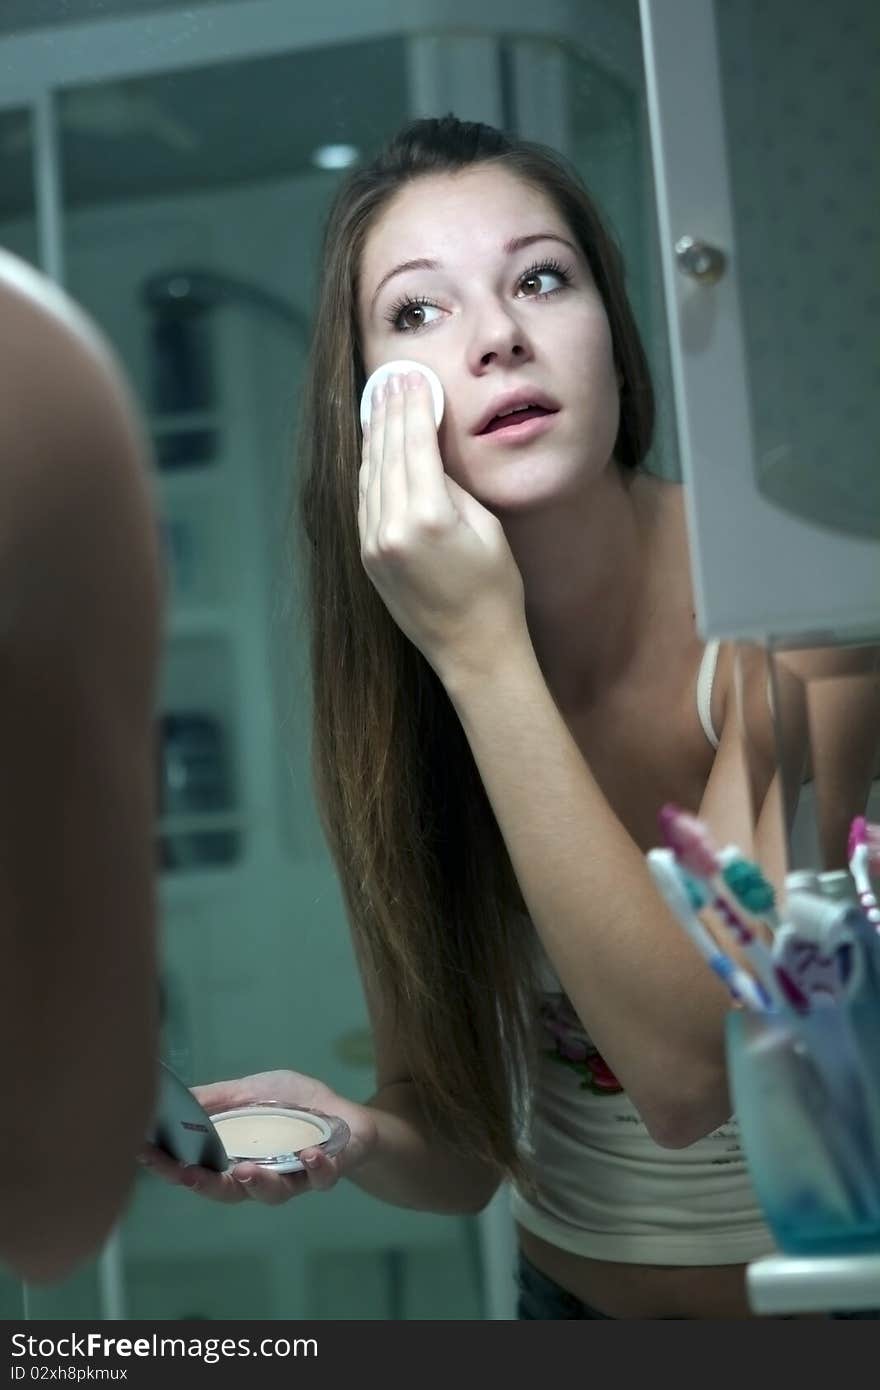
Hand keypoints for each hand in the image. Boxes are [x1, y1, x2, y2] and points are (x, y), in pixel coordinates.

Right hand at [139, 1069, 377, 1205]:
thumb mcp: (253, 1091)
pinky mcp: (331, 1171)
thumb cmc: (298, 1107)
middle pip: (228, 1192)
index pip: (198, 1168)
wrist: (354, 1120)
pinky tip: (309, 1155)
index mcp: (238, 1158)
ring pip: (273, 1194)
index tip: (142, 1153)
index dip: (169, 1165)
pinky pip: (322, 1178)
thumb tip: (173, 1097)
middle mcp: (263, 1176)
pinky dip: (315, 1168)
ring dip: (258, 1184)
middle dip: (206, 1186)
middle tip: (187, 1175)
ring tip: (245, 1170)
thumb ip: (218, 1098)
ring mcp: (297, 1179)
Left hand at [359, 370, 526, 681]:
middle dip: (389, 412)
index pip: (413, 444)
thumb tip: (427, 449)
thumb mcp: (485, 527)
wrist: (473, 650)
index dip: (412, 406)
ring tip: (381, 402)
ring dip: (375, 437)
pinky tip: (376, 449)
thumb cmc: (495, 590)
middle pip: (386, 453)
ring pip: (369, 475)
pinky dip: (370, 470)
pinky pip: (364, 501)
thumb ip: (451, 485)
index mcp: (428, 518)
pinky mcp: (368, 558)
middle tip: (393, 377)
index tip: (411, 377)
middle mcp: (392, 529)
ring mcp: (374, 545)